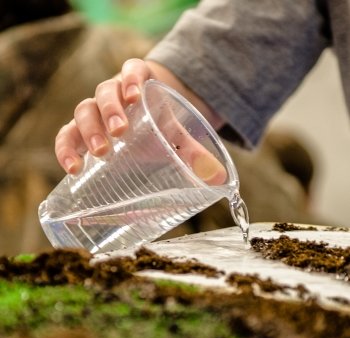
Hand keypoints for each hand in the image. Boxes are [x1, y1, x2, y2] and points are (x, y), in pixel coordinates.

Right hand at [55, 58, 223, 174]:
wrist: (145, 127)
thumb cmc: (161, 126)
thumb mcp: (176, 134)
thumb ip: (194, 152)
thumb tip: (219, 177)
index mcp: (140, 85)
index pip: (132, 70)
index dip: (132, 78)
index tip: (137, 97)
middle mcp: (114, 95)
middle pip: (104, 92)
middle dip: (110, 111)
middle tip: (120, 133)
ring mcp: (96, 112)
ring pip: (83, 111)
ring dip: (89, 130)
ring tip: (100, 152)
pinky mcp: (83, 132)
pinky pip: (67, 134)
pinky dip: (66, 148)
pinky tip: (72, 167)